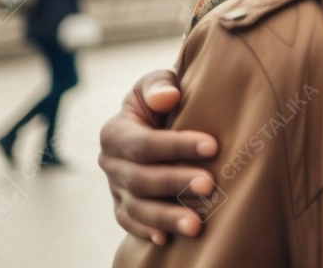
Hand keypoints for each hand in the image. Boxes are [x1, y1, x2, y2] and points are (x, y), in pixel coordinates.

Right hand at [98, 69, 219, 244]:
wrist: (157, 120)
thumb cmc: (164, 98)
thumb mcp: (158, 83)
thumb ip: (160, 85)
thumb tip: (169, 97)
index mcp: (115, 132)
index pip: (144, 144)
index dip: (177, 146)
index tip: (212, 146)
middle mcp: (110, 163)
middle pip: (141, 179)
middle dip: (176, 183)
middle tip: (210, 185)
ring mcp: (115, 188)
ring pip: (137, 208)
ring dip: (166, 217)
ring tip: (196, 225)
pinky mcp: (123, 206)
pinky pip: (130, 223)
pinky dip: (146, 231)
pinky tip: (167, 239)